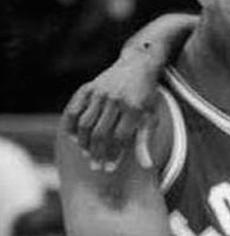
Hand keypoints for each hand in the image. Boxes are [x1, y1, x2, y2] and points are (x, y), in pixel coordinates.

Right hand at [62, 54, 160, 169]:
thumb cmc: (146, 97)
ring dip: (84, 143)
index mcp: (134, 108)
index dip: (114, 156)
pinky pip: (74, 110)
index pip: (120, 139)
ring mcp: (100, 93)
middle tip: (96, 167)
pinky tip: (74, 138)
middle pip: (101, 134)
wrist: (137, 66)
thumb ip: (145, 142)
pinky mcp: (88, 88)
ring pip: (86, 124)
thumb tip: (147, 166)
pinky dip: (71, 125)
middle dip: (97, 153)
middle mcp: (116, 100)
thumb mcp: (151, 117)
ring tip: (86, 154)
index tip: (110, 169)